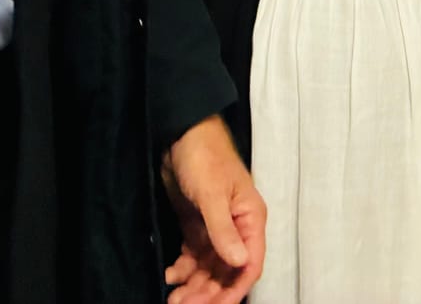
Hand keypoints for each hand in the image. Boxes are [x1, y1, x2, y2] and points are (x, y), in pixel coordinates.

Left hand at [161, 115, 263, 303]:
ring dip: (194, 286)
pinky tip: (169, 275)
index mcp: (250, 219)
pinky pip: (193, 258)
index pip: (250, 264)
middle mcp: (236, 228)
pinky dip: (183, 270)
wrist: (180, 134)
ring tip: (173, 299)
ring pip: (209, 268)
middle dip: (209, 292)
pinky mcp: (196, 226)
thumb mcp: (213, 194)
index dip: (235, 289)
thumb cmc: (204, 157)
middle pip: (228, 272)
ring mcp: (215, 228)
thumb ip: (224, 230)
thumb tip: (240, 264)